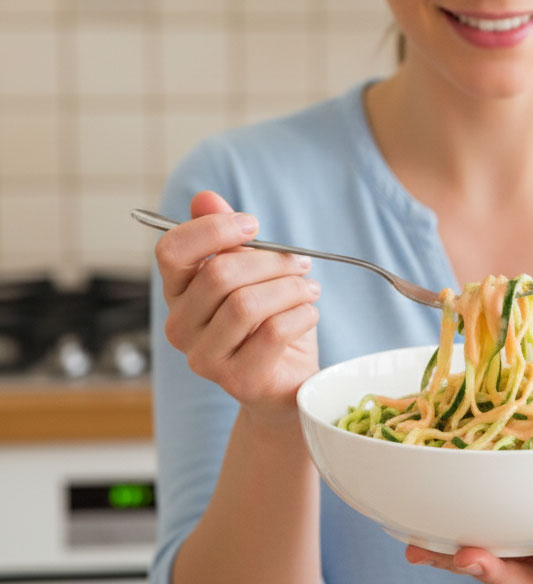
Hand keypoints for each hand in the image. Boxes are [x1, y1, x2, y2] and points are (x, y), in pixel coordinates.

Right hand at [155, 190, 320, 422]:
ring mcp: (205, 359)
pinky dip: (302, 314)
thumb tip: (205, 197)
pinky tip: (309, 312)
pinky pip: (273, 332)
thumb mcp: (250, 273)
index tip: (253, 225)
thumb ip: (225, 236)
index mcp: (177, 294)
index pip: (172, 251)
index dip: (213, 229)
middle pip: (219, 274)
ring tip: (309, 288)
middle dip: (270, 260)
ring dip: (290, 288)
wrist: (285, 385)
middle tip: (300, 262)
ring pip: (247, 304)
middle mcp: (180, 328)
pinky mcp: (239, 380)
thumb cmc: (267, 323)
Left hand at [405, 438, 532, 583]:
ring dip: (455, 556)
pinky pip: (468, 539)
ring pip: (492, 562)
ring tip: (422, 548)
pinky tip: (409, 533)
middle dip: (500, 572)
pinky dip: (438, 537)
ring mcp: (526, 544)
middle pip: (529, 578)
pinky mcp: (501, 530)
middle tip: (470, 555)